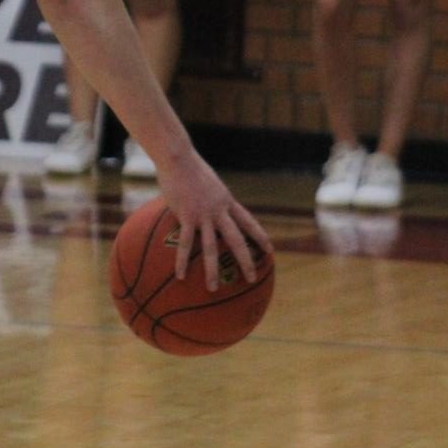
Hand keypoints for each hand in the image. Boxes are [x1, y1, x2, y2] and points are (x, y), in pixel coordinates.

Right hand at [155, 147, 273, 290]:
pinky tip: (180, 275)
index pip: (249, 222)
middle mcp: (219, 211)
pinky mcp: (186, 216)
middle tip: (252, 278)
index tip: (270, 251)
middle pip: (237, 240)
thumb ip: (208, 195)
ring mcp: (203, 215)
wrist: (178, 157)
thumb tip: (203, 202)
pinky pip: (185, 243)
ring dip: (212, 270)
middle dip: (246, 260)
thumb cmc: (188, 166)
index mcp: (226, 202)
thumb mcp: (206, 181)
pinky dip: (182, 261)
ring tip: (213, 289)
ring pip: (211, 248)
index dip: (260, 237)